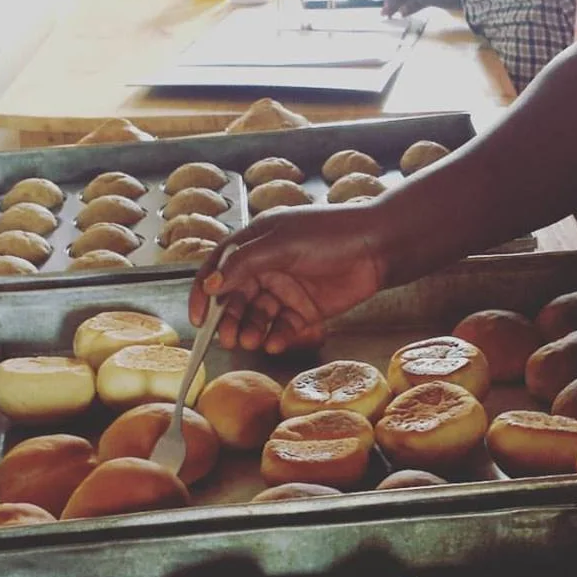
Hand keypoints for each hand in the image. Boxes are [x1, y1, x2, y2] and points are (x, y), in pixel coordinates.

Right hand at [188, 205, 387, 354]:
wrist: (378, 248)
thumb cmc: (330, 234)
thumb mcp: (282, 243)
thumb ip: (245, 264)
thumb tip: (210, 285)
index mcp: (254, 244)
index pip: (217, 268)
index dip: (203, 293)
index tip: (198, 319)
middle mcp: (265, 267)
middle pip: (235, 299)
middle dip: (228, 320)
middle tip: (227, 339)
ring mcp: (285, 289)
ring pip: (256, 316)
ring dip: (249, 330)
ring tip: (250, 341)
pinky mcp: (305, 310)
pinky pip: (282, 327)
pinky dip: (276, 336)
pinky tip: (275, 342)